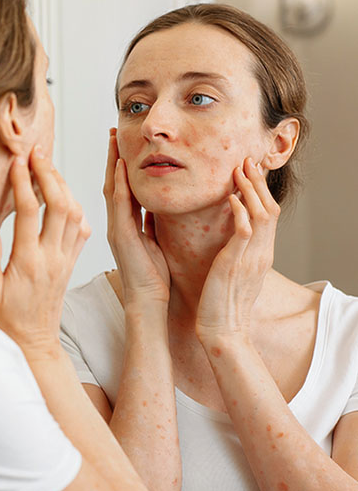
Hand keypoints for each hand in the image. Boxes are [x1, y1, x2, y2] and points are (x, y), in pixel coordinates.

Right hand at [0, 146, 90, 355]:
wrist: (34, 343)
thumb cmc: (6, 319)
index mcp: (28, 261)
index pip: (29, 211)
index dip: (23, 182)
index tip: (16, 161)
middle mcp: (52, 257)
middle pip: (60, 205)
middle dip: (50, 174)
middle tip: (37, 152)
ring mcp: (65, 260)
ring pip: (75, 214)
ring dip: (65, 187)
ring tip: (49, 168)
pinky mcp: (71, 264)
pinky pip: (82, 230)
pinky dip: (76, 208)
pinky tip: (66, 198)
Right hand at [104, 129, 169, 304]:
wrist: (148, 302)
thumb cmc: (152, 277)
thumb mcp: (154, 242)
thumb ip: (151, 224)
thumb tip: (156, 207)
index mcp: (125, 225)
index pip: (121, 188)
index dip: (120, 165)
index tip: (122, 143)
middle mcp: (117, 223)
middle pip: (113, 183)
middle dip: (114, 156)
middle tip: (114, 132)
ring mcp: (116, 229)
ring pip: (113, 188)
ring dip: (114, 163)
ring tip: (114, 139)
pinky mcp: (122, 236)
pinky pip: (121, 205)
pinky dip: (121, 184)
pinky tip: (122, 167)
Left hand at [196, 157, 279, 342]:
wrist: (222, 329)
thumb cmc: (222, 301)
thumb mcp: (234, 271)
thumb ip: (236, 251)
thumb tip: (231, 234)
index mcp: (260, 254)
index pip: (267, 214)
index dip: (260, 191)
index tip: (248, 172)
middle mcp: (261, 253)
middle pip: (269, 208)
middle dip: (258, 183)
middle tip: (246, 161)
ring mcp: (251, 258)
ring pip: (261, 215)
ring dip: (250, 190)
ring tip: (239, 170)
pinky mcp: (236, 263)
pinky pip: (244, 232)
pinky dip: (239, 212)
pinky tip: (230, 198)